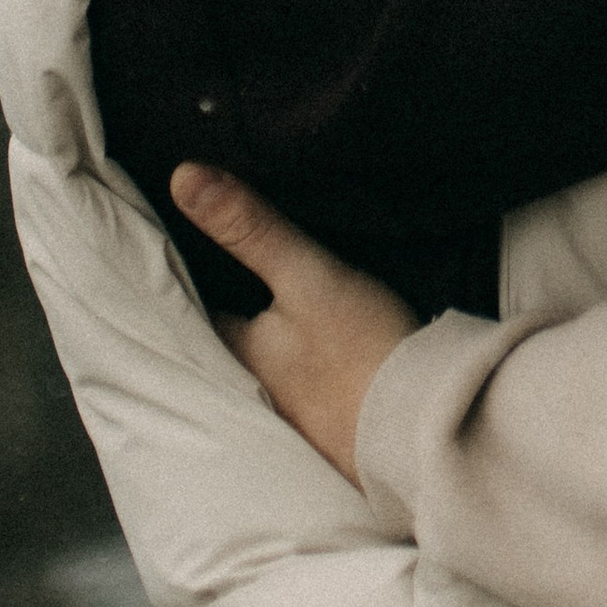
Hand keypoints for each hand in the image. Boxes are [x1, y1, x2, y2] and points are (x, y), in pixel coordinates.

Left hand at [172, 163, 415, 488]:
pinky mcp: (331, 428)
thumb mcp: (309, 277)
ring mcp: (293, 418)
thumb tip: (182, 177)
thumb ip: (251, 229)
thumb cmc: (364, 353)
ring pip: (263, 367)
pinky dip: (299, 367)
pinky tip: (314, 354)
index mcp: (235, 356)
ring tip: (261, 308)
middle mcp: (253, 392)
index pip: (189, 312)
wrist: (428, 429)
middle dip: (224, 311)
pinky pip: (300, 389)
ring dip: (262, 342)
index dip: (185, 276)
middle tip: (218, 272)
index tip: (177, 244)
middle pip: (225, 341)